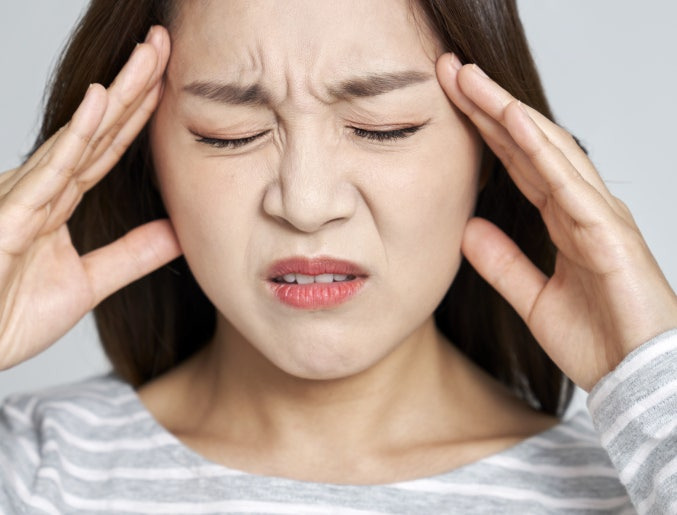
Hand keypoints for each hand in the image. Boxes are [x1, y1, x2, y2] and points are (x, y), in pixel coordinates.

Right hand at [0, 26, 180, 392]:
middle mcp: (37, 188)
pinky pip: (49, 171)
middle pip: (97, 130)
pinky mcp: (5, 217)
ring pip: (78, 138)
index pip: (106, 148)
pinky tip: (99, 102)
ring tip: (146, 58)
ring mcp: (19, 197)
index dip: (138, 114)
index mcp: (55, 200)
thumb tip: (177, 232)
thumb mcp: (88, 282)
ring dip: (115, 96)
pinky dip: (76, 136)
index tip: (169, 80)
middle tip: (163, 45)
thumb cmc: (8, 316)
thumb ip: (130, 254)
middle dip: (133, 87)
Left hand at [436, 53, 676, 390]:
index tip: (450, 101)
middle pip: (529, 144)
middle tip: (452, 70)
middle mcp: (582, 208)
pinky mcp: (609, 232)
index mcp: (565, 220)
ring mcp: (599, 215)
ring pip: (549, 149)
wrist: (637, 380)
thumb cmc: (599, 341)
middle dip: (489, 105)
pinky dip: (541, 148)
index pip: (519, 162)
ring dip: (508, 111)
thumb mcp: (534, 299)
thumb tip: (466, 230)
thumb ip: (503, 263)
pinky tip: (513, 121)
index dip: (485, 130)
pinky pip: (569, 182)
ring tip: (472, 80)